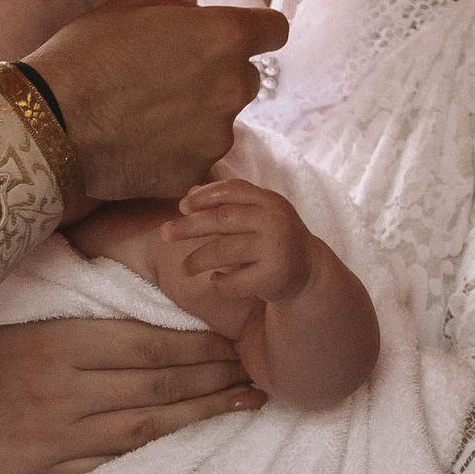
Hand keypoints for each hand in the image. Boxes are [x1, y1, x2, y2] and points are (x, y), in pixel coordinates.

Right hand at [0, 317, 261, 473]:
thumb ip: (62, 294)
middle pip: (158, 386)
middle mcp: (65, 392)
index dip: (198, 345)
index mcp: (57, 345)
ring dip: (202, 416)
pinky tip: (189, 448)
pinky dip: (154, 459)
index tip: (233, 336)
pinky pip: (112, 467)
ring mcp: (58, 436)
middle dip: (214, 377)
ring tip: (246, 404)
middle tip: (257, 368)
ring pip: (147, 428)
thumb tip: (103, 243)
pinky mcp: (47, 469)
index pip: (147, 345)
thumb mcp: (7, 309)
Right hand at [19, 0, 284, 200]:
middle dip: (218, 79)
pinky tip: (136, 147)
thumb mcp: (127, 8)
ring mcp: (216, 136)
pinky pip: (193, 160)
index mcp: (224, 36)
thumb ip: (174, 5)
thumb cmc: (84, 54)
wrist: (48, 122)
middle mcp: (232, 87)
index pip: (275, 30)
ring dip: (195, 120)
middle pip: (247, 80)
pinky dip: (173, 155)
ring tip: (144, 119)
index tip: (235, 41)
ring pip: (220, 123)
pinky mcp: (192, 174)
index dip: (256, 33)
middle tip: (170, 83)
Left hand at [161, 180, 317, 302]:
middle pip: (223, 219)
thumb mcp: (256, 216)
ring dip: (198, 259)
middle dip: (189, 227)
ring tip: (185, 268)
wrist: (310, 271)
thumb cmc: (273, 239)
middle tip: (165, 234)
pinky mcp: (274, 276)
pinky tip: (216, 281)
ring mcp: (276, 248)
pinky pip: (235, 281)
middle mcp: (274, 220)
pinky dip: (220, 283)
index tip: (182, 207)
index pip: (232, 190)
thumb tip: (188, 195)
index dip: (204, 196)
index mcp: (269, 201)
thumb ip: (226, 205)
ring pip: (224, 251)